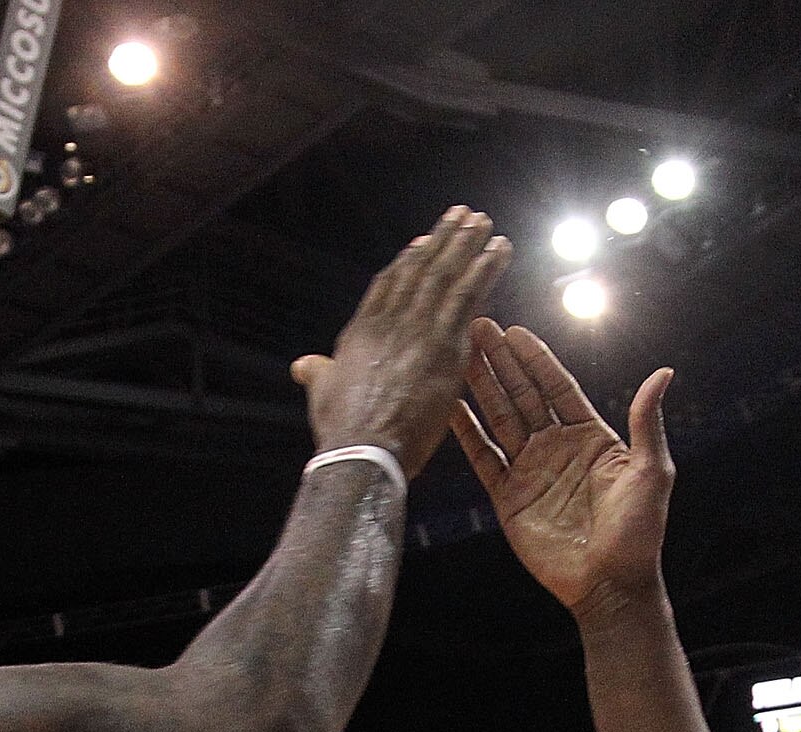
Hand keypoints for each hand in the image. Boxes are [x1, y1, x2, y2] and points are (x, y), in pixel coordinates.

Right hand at [293, 209, 512, 475]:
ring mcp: (418, 329)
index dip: (408, 261)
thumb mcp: (322, 392)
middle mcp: (390, 320)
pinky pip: (468, 298)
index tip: (423, 241)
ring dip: (467, 245)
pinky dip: (484, 270)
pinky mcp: (444, 345)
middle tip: (462, 215)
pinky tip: (498, 250)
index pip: (389, 284)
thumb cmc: (342, 429)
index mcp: (362, 329)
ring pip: (446, 275)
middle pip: (421, 269)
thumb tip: (301, 365)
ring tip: (483, 222)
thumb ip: (317, 373)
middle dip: (443, 240)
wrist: (363, 447)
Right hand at [449, 320, 674, 619]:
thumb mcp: (652, 472)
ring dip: (480, 387)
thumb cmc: (640, 534)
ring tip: (458, 356)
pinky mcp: (509, 499)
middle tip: (477, 328)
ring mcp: (530, 472)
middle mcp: (557, 448)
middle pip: (523, 396)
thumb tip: (663, 372)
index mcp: (591, 438)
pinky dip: (466, 433)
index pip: (558, 388)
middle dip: (501, 362)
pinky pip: (483, 459)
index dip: (536, 359)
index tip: (515, 332)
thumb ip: (647, 422)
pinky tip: (451, 407)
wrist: (611, 586)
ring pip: (500, 419)